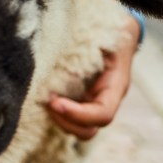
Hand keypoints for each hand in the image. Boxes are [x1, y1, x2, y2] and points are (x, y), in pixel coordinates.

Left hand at [46, 15, 139, 139]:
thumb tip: (64, 63)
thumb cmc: (109, 33)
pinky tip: (44, 96)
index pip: (103, 115)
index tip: (55, 102)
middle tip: (47, 101)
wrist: (118, 32)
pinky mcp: (82, 101)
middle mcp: (106, 100)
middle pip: (89, 130)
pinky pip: (69, 116)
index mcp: (116, 87)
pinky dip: (56, 111)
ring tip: (44, 98)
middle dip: (65, 121)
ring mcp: (94, 103)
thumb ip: (87, 50)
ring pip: (78, 127)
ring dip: (58, 118)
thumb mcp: (103, 37)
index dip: (78, 114)